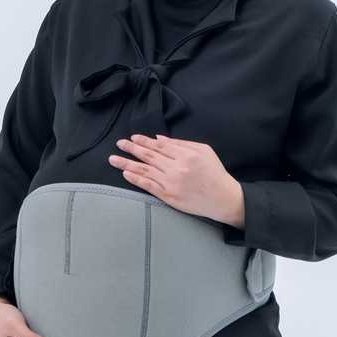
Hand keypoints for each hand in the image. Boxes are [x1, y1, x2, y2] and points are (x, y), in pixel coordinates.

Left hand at [107, 133, 245, 226]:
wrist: (222, 198)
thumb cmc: (214, 173)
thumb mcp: (204, 150)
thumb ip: (181, 144)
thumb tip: (159, 138)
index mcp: (186, 154)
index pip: (160, 145)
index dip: (145, 141)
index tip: (133, 138)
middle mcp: (177, 168)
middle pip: (149, 156)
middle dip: (132, 148)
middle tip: (119, 144)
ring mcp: (171, 183)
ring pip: (145, 170)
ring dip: (127, 163)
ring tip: (113, 158)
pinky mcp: (168, 196)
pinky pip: (148, 186)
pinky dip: (136, 179)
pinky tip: (126, 173)